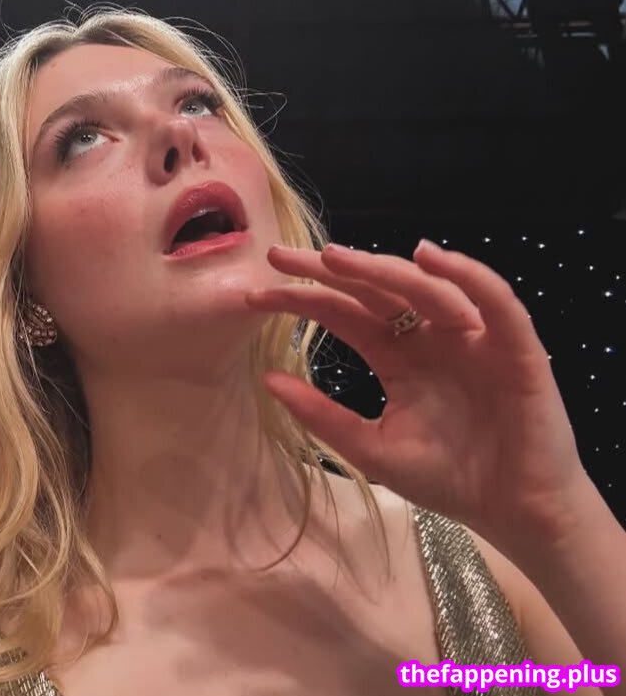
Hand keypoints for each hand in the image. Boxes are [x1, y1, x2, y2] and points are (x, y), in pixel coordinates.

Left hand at [246, 240, 588, 552]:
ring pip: (425, 288)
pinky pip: (495, 301)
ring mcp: (472, 338)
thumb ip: (322, 415)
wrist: (514, 514)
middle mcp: (430, 338)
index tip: (255, 295)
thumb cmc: (448, 480)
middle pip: (375, 290)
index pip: (344, 314)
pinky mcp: (514, 348)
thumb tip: (267, 379)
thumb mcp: (371, 449)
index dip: (303, 300)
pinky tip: (430, 260)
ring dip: (382, 268)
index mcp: (397, 357)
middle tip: (280, 256)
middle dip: (329, 270)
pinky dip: (467, 275)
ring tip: (335, 257)